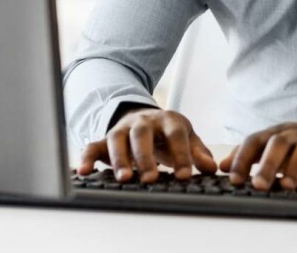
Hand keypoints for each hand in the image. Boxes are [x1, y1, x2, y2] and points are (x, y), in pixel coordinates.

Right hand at [77, 108, 216, 182]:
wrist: (146, 117)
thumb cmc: (169, 133)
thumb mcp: (187, 137)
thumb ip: (198, 152)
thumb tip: (212, 168)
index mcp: (167, 120)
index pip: (176, 134)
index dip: (181, 154)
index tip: (185, 176)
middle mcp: (143, 121)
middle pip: (142, 134)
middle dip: (146, 156)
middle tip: (151, 179)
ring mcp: (122, 129)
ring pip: (117, 139)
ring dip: (120, 159)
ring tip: (124, 179)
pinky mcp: (105, 139)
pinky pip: (93, 146)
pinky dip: (86, 158)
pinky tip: (84, 172)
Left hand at [218, 121, 296, 190]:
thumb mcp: (273, 146)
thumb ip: (250, 155)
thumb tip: (223, 166)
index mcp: (276, 132)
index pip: (255, 140)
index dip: (243, 157)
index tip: (234, 178)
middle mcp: (294, 132)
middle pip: (279, 142)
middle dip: (268, 163)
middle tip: (259, 185)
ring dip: (296, 166)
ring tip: (287, 186)